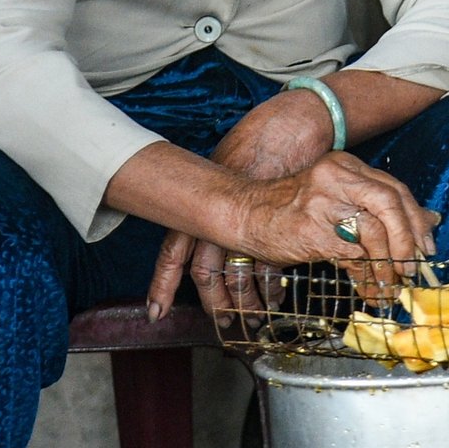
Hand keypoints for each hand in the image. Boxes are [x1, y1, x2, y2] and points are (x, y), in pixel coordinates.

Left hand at [144, 93, 333, 321]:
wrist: (293, 125)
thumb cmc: (258, 143)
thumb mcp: (222, 168)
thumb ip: (212, 198)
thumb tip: (205, 221)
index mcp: (198, 200)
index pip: (173, 251)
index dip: (163, 283)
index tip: (155, 312)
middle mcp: (217, 213)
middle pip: (205, 272)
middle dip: (213, 303)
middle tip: (223, 322)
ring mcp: (247, 221)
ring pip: (238, 275)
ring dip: (246, 302)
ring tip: (253, 317)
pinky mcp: (277, 224)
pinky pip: (270, 266)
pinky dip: (272, 287)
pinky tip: (276, 297)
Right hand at [146, 152, 439, 316]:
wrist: (242, 212)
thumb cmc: (288, 210)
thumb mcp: (335, 198)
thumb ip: (375, 206)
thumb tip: (429, 220)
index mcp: (345, 166)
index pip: (394, 190)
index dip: (416, 221)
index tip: (425, 248)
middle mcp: (337, 176)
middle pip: (391, 204)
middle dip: (409, 241)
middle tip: (412, 269)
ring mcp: (323, 201)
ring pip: (375, 230)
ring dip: (389, 264)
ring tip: (391, 285)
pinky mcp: (311, 229)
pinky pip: (352, 254)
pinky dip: (368, 275)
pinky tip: (370, 289)